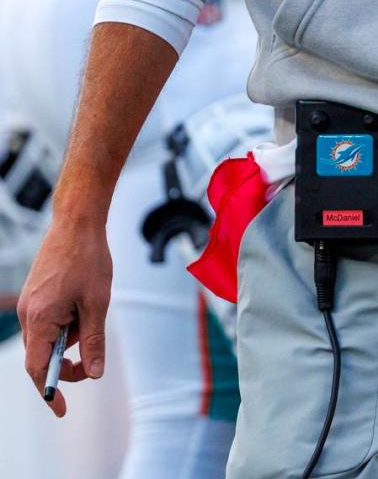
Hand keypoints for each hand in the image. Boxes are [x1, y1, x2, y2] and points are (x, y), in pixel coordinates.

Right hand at [17, 217, 112, 416]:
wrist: (77, 221)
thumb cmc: (87, 258)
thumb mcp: (97, 303)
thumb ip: (93, 341)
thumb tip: (93, 374)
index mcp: (39, 319)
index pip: (37, 369)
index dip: (50, 391)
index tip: (62, 408)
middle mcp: (28, 313)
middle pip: (42, 354)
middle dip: (67, 358)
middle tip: (91, 353)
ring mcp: (30, 302)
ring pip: (49, 335)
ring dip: (71, 334)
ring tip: (90, 307)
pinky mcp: (36, 293)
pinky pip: (49, 319)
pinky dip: (67, 319)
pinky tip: (82, 299)